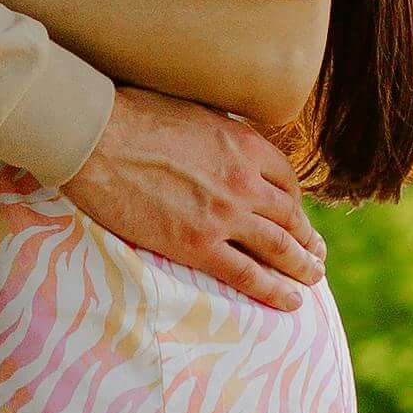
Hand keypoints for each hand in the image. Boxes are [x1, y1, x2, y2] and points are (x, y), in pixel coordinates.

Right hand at [62, 86, 325, 309]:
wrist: (96, 137)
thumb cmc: (133, 115)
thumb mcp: (195, 111)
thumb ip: (221, 133)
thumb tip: (226, 144)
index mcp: (245, 145)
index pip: (286, 178)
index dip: (294, 201)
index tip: (294, 214)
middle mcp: (245, 182)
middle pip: (290, 216)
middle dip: (307, 238)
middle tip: (317, 253)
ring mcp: (224, 216)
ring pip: (279, 247)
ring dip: (301, 265)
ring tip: (312, 277)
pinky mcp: (197, 245)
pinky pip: (247, 274)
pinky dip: (273, 290)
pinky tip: (290, 301)